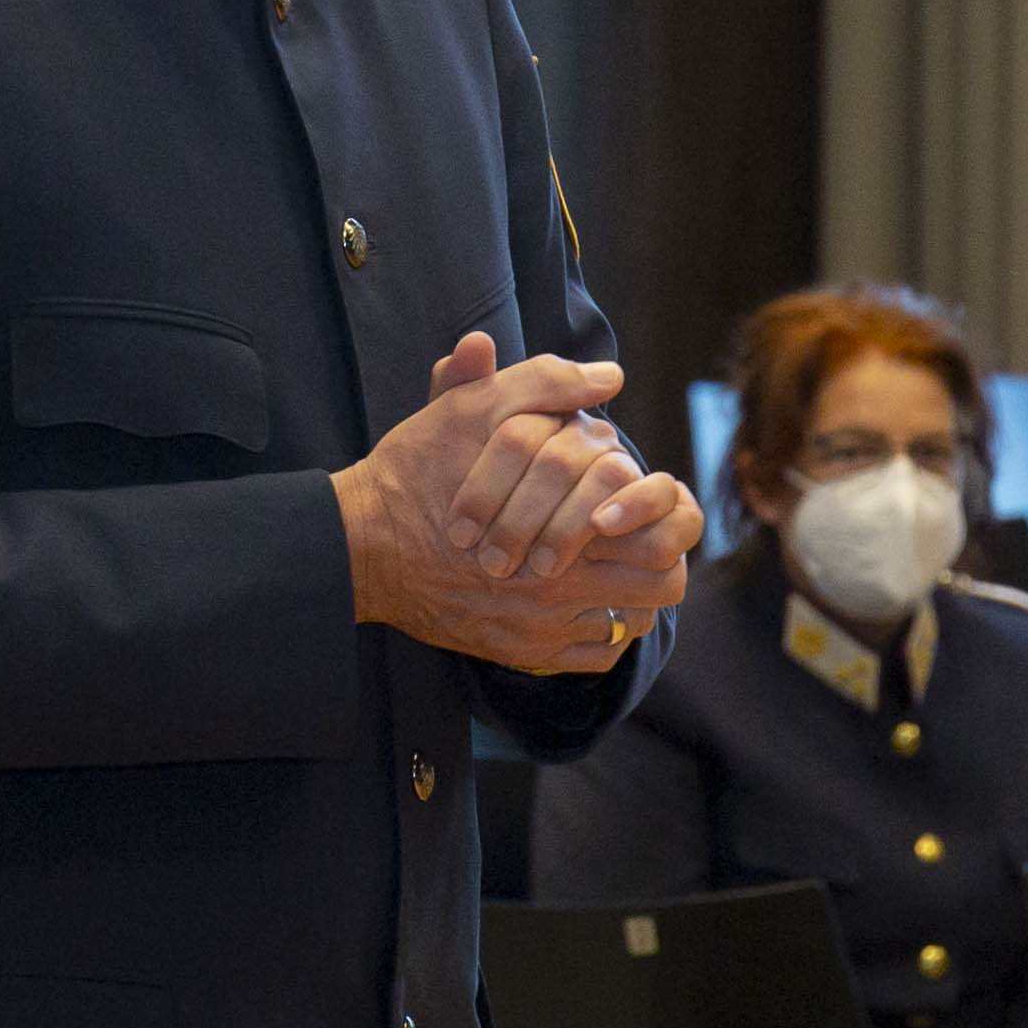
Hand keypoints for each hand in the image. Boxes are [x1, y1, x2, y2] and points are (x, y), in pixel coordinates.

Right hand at [336, 336, 700, 675]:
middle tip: (651, 535)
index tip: (648, 496)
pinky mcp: (526, 652)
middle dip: (664, 551)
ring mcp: (544, 620)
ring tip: (626, 569)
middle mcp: (559, 574)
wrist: (361, 544)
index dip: (665, 506)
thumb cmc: (414, 471)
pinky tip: (593, 604)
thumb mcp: (468, 410)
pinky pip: (599, 653)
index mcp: (561, 508)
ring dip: (640, 592)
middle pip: (660, 571)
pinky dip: (607, 631)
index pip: (658, 518)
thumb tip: (607, 374)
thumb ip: (540, 383)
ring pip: (635, 616)